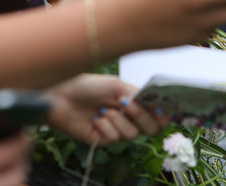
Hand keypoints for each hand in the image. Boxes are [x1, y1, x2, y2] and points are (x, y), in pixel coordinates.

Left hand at [48, 74, 165, 143]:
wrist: (63, 95)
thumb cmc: (88, 86)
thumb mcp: (117, 85)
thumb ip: (139, 96)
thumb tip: (158, 106)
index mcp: (133, 103)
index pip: (157, 116)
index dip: (162, 116)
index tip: (159, 110)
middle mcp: (127, 118)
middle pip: (150, 129)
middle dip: (141, 116)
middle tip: (127, 105)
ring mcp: (115, 130)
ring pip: (132, 134)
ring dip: (117, 120)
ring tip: (102, 109)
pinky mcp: (102, 140)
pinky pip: (114, 139)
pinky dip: (105, 127)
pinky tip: (94, 119)